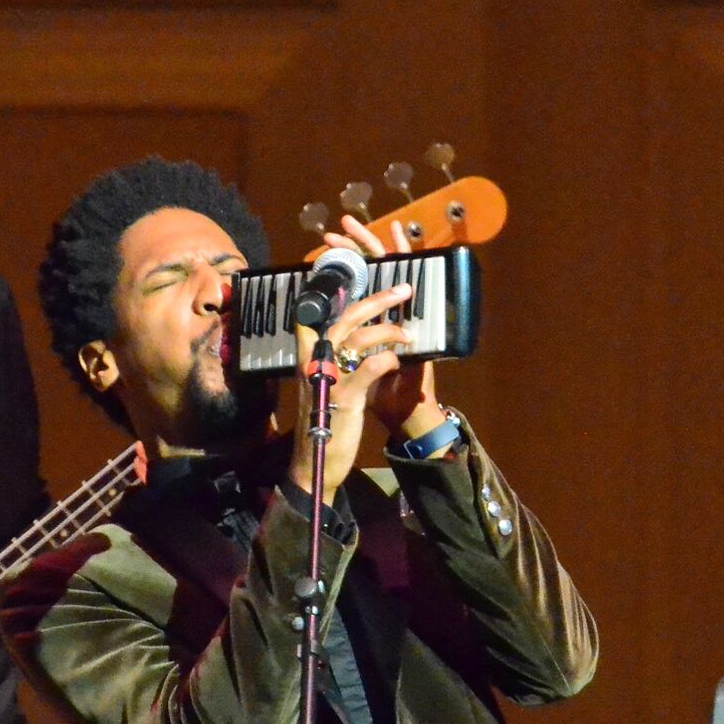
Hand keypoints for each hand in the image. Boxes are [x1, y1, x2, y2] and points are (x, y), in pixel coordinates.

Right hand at [291, 218, 443, 499]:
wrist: (317, 465)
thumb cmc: (328, 422)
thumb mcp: (334, 384)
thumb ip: (346, 358)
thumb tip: (369, 334)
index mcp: (314, 355)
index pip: (325, 310)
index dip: (341, 282)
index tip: (363, 258)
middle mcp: (317, 361)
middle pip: (344, 317)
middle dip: (375, 298)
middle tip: (405, 287)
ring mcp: (327, 378)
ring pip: (354, 338)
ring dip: (386, 329)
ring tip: (409, 330)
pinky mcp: (342, 399)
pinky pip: (366, 370)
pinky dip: (385, 361)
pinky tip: (400, 358)